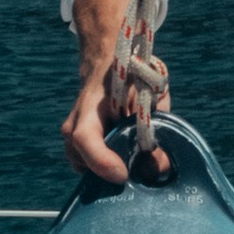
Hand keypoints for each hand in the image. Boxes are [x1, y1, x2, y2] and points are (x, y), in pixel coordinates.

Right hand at [62, 0, 171, 187]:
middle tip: (136, 174)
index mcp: (94, 102)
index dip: (101, 161)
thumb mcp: (152, 93)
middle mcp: (76, 119)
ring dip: (106, 171)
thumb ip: (158, 126)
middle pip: (81, 158)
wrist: (111, 58)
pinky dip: (103, 168)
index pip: (84, 137)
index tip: (122, 174)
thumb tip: (161, 167)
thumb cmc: (134, 73)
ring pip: (82, 164)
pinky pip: (85, 163)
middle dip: (108, 172)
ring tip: (131, 166)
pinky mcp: (75, 140)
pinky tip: (122, 163)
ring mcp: (72, 130)